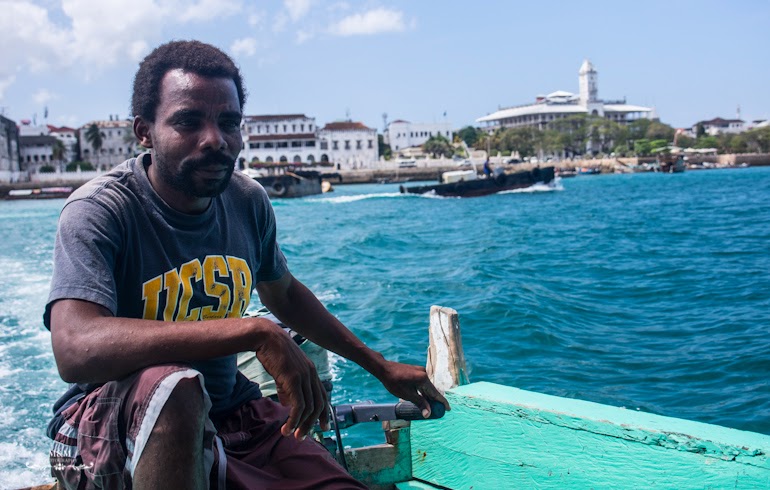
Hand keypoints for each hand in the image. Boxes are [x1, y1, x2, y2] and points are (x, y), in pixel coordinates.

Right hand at [251, 318, 328, 439]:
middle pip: (318, 405)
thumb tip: (286, 405)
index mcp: (311, 372)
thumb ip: (287, 388)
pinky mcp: (294, 379)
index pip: (322, 396)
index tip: (323, 426)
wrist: (265, 337)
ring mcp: (304, 376)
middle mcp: (311, 374)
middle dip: (312, 423)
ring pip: (309, 408)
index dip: (324, 413)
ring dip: (302, 425)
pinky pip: (298, 406)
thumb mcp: (283, 372)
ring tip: (292, 435)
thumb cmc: (272, 353)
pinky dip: (294, 420)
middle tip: (303, 436)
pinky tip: (287, 428)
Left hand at [377, 361, 449, 417]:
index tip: (448, 409)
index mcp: (423, 378)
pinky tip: (422, 397)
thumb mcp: (407, 395)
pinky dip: (423, 391)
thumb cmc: (394, 382)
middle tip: (439, 410)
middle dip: (434, 400)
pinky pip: (422, 383)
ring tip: (431, 406)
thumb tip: (428, 414)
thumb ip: (419, 403)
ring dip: (428, 396)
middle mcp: (424, 373)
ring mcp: (419, 371)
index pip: (435, 393)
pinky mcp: (415, 371)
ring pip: (426, 386)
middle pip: (431, 389)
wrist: (383, 369)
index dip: (442, 402)